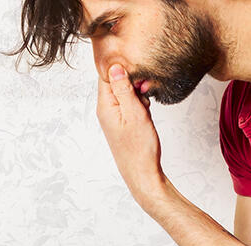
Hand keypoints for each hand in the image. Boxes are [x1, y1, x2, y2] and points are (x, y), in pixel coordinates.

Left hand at [97, 64, 166, 207]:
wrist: (142, 173)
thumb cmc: (139, 147)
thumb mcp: (134, 113)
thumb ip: (123, 89)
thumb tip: (114, 67)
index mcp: (105, 106)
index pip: (107, 75)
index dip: (123, 69)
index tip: (137, 73)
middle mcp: (106, 110)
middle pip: (116, 82)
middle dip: (133, 82)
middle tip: (145, 92)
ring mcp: (113, 117)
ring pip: (125, 94)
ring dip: (138, 95)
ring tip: (145, 108)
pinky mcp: (122, 123)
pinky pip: (129, 105)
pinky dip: (139, 105)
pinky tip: (145, 114)